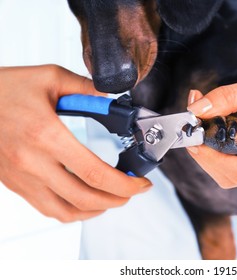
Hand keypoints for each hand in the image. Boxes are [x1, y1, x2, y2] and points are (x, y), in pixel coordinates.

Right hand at [0, 65, 150, 221]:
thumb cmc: (4, 88)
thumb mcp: (50, 77)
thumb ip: (86, 88)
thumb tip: (111, 99)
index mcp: (46, 135)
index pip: (95, 172)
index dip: (124, 184)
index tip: (141, 183)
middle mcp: (33, 162)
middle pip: (85, 198)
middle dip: (118, 199)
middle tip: (133, 190)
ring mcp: (23, 178)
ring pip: (66, 211)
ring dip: (97, 209)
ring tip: (114, 197)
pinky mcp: (15, 184)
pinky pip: (48, 209)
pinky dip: (73, 211)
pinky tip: (85, 201)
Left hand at [186, 57, 236, 187]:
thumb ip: (227, 98)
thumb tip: (195, 110)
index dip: (213, 160)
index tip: (194, 140)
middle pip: (233, 176)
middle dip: (208, 156)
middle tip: (193, 129)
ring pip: (232, 172)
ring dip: (211, 152)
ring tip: (203, 125)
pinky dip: (220, 149)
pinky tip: (214, 129)